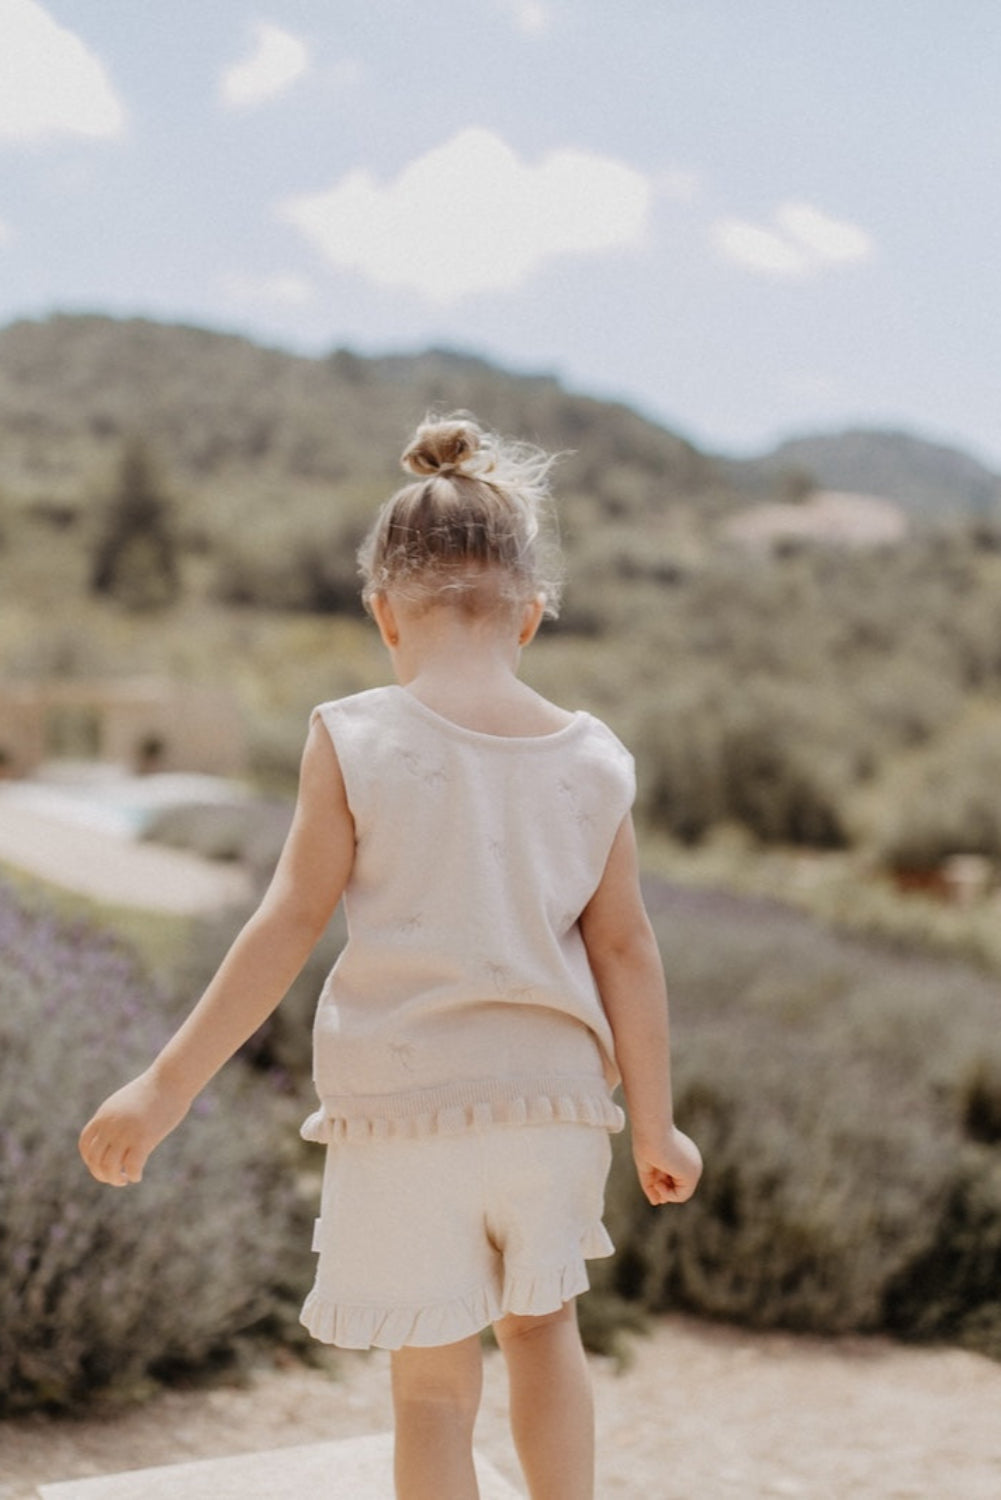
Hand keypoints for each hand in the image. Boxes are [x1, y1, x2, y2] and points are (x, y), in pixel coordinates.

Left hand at [79, 1069, 189, 1186]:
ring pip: (110, 1167)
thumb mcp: (126, 1102)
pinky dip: (133, 1176)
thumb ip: (116, 1117)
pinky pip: (132, 1167)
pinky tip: (138, 1176)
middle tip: (116, 1178)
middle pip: (95, 1159)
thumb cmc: (154, 1090)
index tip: (102, 1166)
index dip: (90, 1160)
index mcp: (104, 1115)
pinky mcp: (143, 1139)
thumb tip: (114, 1136)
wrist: (171, 1080)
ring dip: (115, 1179)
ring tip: (125, 1179)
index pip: (85, 1144)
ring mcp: (125, 1132)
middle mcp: (110, 1125)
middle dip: (102, 1174)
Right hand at [633, 1125, 702, 1205]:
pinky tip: (659, 1183)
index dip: (663, 1184)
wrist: (651, 1130)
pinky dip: (668, 1195)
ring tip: (655, 1181)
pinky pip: (681, 1196)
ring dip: (665, 1192)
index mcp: (683, 1155)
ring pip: (681, 1193)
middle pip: (678, 1186)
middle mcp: (692, 1161)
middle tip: (654, 1182)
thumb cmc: (647, 1142)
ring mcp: (694, 1167)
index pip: (675, 1178)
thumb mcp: (647, 1166)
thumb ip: (651, 1184)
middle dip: (663, 1188)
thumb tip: (656, 1203)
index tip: (654, 1182)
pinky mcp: (692, 1174)